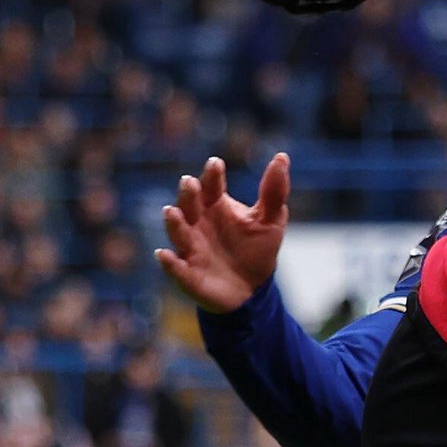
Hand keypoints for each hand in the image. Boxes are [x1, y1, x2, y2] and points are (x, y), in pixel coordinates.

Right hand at [156, 152, 291, 312]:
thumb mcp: (271, 220)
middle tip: (189, 183)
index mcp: (215, 205)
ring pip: (178, 232)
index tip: (216, 164)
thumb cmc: (257, 249)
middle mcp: (197, 223)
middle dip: (188, 194)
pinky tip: (164, 255)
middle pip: (189, 204)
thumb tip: (282, 157)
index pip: (211, 185)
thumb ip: (273, 191)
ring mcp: (190, 247)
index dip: (213, 175)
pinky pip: (175, 267)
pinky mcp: (187, 274)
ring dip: (174, 222)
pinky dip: (169, 262)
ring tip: (171, 212)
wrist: (252, 290)